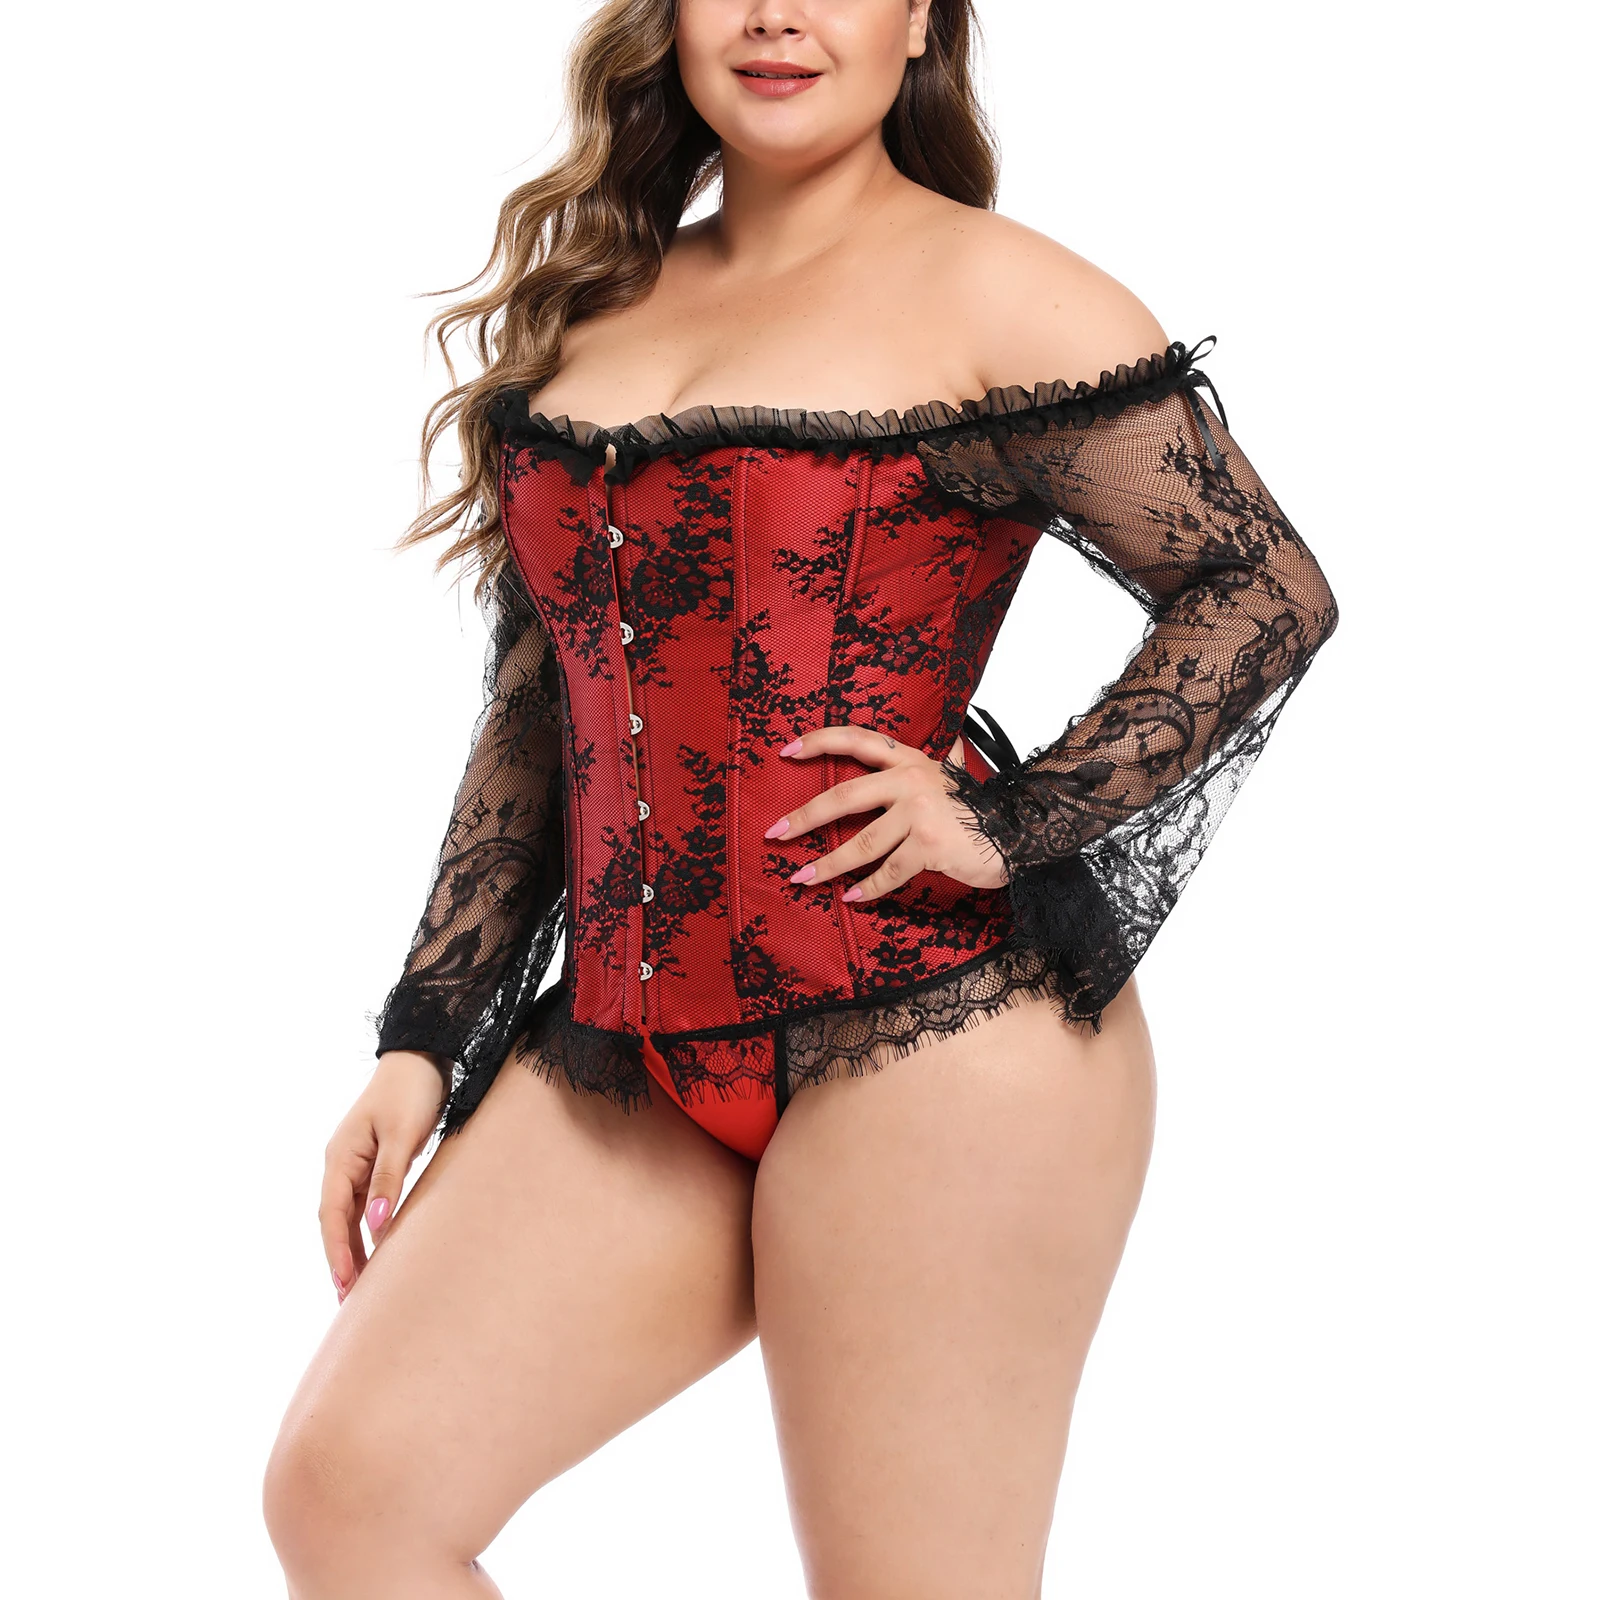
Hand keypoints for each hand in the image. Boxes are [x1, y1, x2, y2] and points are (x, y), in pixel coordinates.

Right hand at [320, 1051, 446, 1303]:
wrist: (424, 1057)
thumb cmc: (412, 1092)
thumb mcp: (402, 1136)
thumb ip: (388, 1179)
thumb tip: (375, 1225)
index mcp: (340, 1157)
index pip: (332, 1215)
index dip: (337, 1252)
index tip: (345, 1285)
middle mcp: (342, 1163)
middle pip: (335, 1221)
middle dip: (341, 1259)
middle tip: (349, 1301)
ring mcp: (356, 1162)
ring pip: (349, 1215)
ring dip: (354, 1248)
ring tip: (361, 1287)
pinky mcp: (376, 1161)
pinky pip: (365, 1203)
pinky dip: (369, 1229)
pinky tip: (379, 1248)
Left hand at [767, 724, 1009, 901]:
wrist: (1022, 829)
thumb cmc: (980, 808)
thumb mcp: (955, 774)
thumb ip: (943, 757)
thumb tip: (948, 736)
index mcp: (910, 760)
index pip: (858, 740)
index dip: (820, 742)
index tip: (785, 751)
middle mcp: (911, 781)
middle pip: (844, 797)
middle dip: (804, 818)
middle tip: (774, 834)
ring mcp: (920, 813)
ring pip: (861, 844)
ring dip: (827, 865)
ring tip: (801, 877)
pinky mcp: (930, 845)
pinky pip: (888, 872)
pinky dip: (867, 888)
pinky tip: (850, 898)